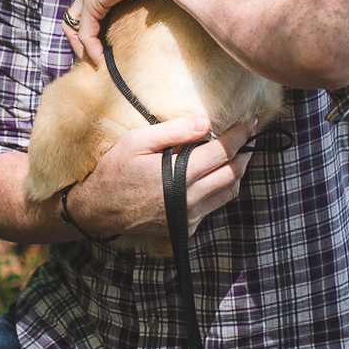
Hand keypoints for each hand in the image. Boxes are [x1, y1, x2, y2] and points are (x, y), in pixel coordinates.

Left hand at [64, 0, 148, 69]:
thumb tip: (152, 14)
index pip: (84, 9)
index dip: (88, 28)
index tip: (102, 44)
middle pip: (72, 18)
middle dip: (79, 40)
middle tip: (93, 57)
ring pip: (73, 27)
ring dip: (81, 47)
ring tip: (95, 61)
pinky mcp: (94, 1)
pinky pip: (86, 31)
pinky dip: (91, 47)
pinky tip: (101, 58)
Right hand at [64, 116, 258, 239]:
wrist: (98, 210)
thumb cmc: (114, 171)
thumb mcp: (137, 141)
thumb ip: (174, 131)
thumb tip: (206, 122)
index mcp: (180, 174)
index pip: (223, 151)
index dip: (240, 134)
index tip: (250, 121)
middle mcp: (190, 198)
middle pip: (233, 173)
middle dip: (245, 152)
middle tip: (249, 136)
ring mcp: (189, 216)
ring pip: (229, 192)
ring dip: (238, 172)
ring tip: (239, 154)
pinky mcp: (186, 227)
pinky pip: (214, 207)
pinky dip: (223, 189)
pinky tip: (216, 176)